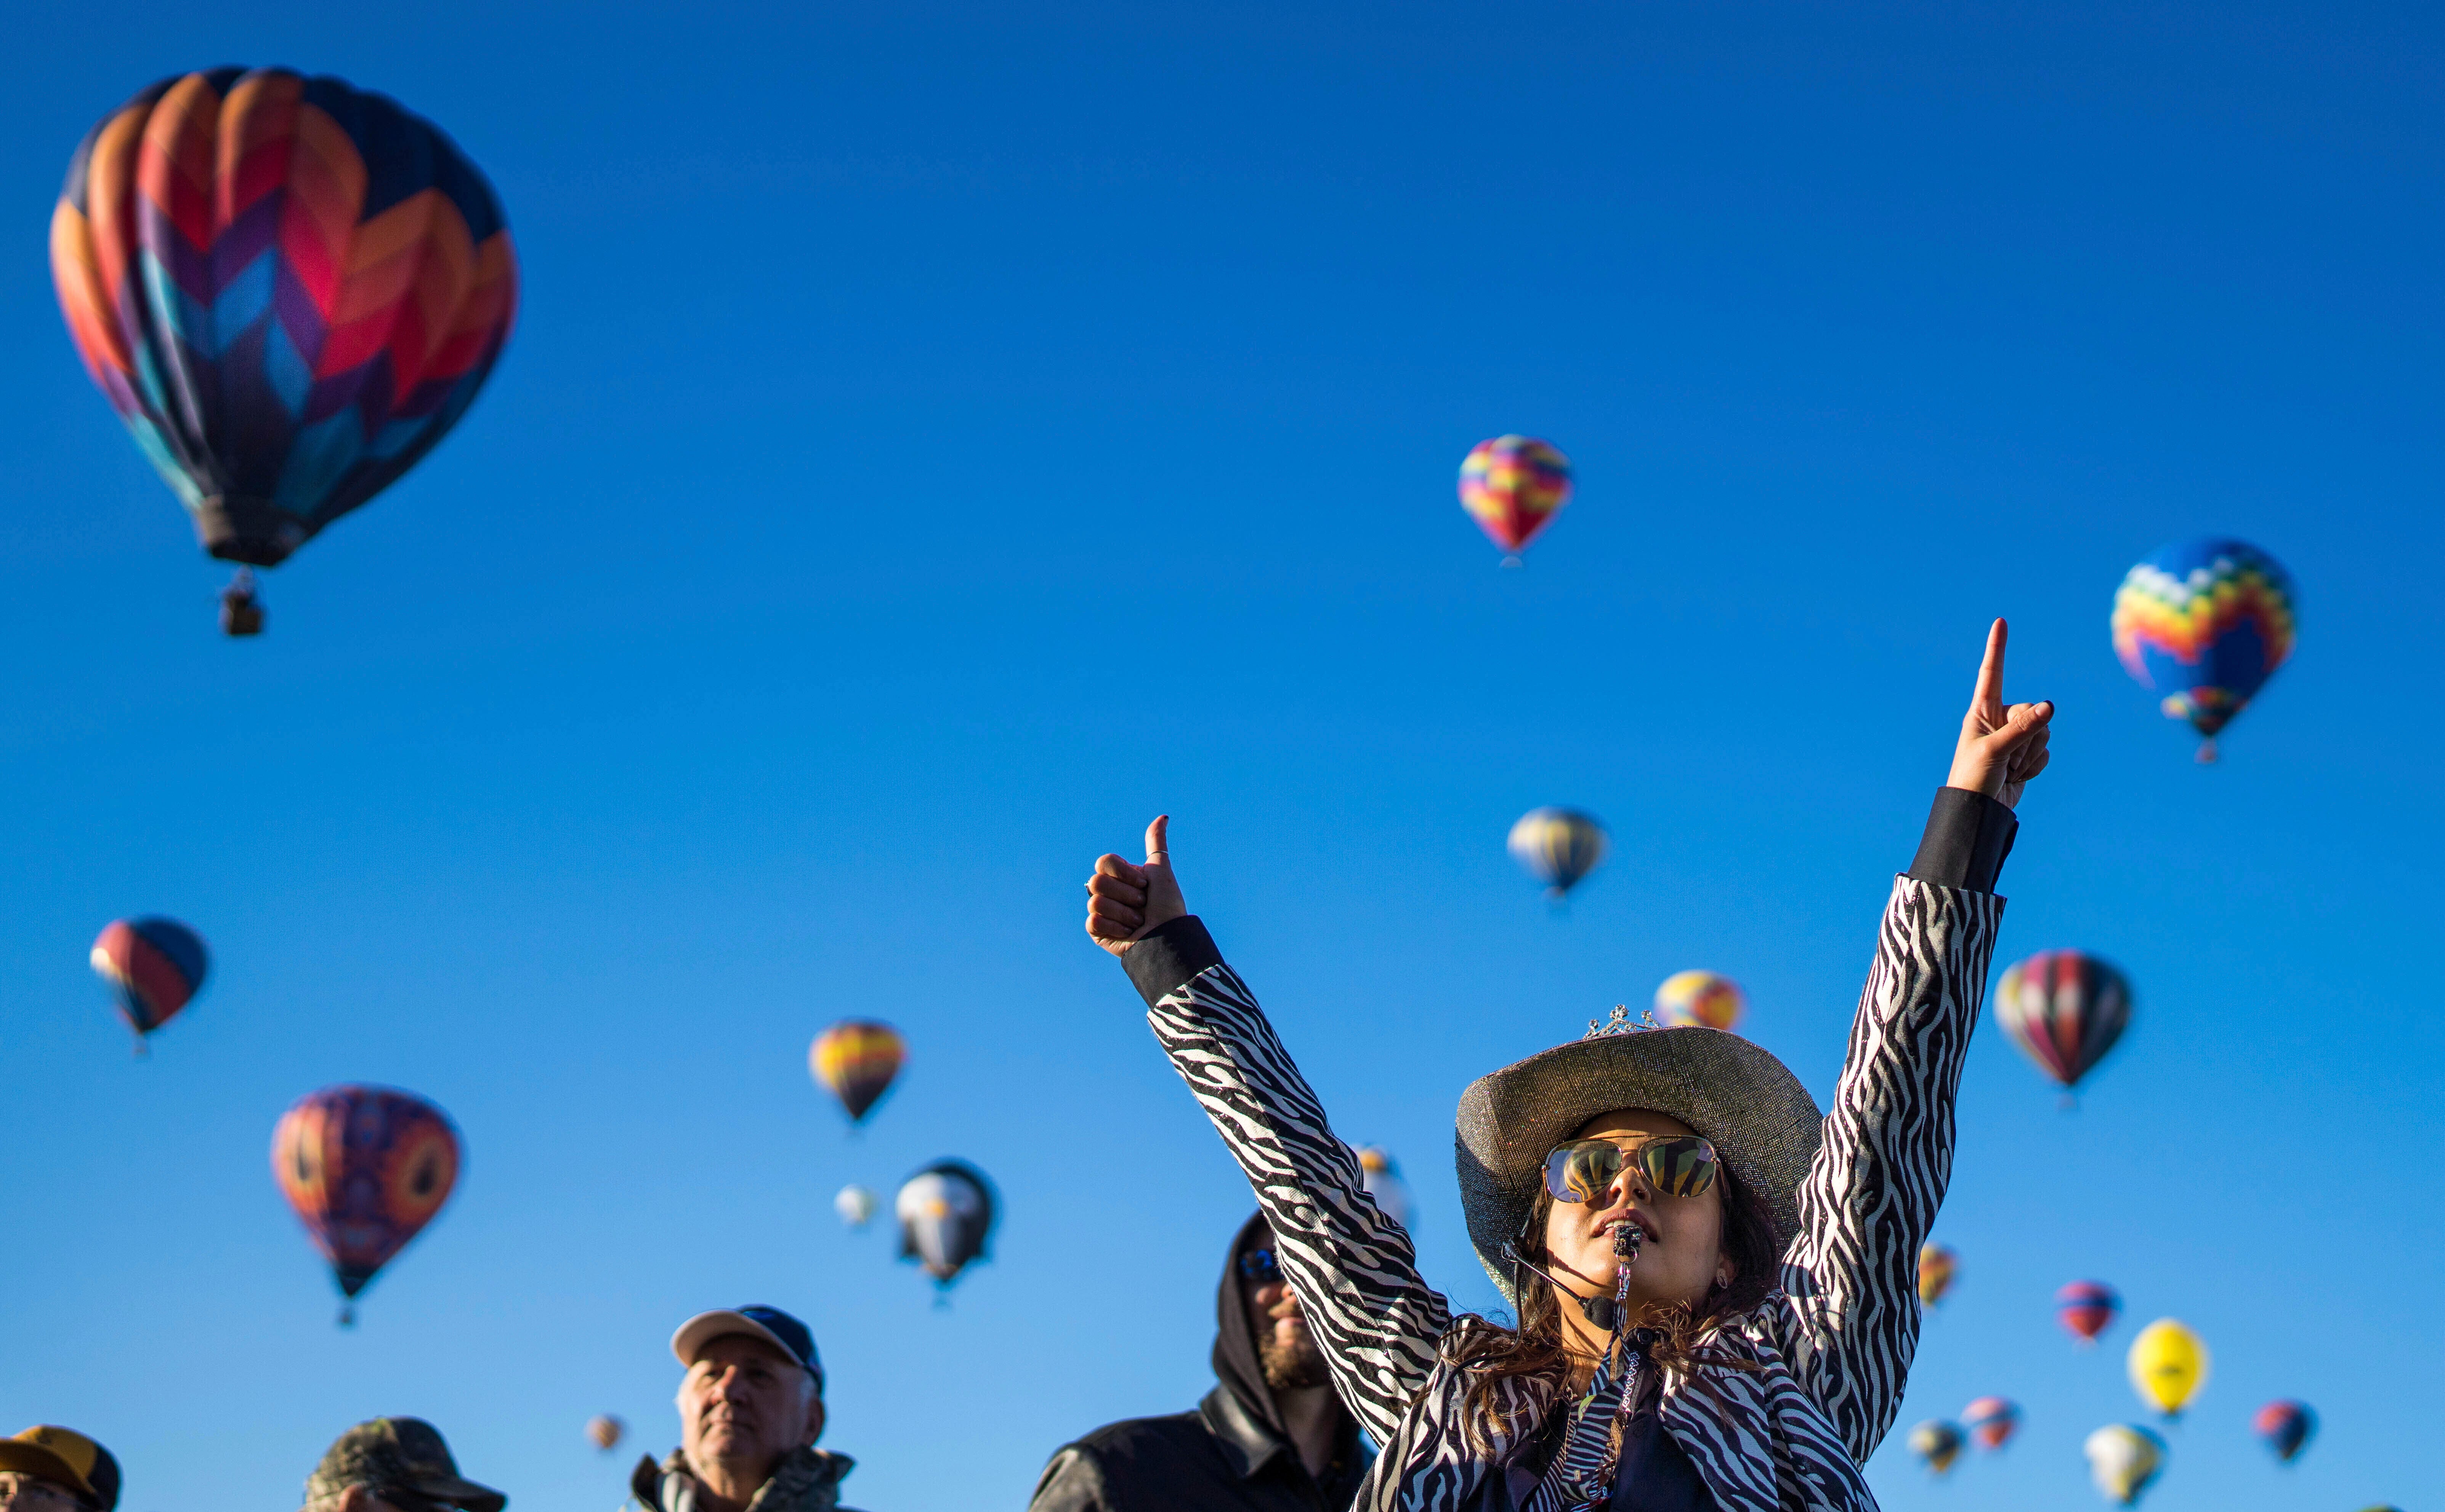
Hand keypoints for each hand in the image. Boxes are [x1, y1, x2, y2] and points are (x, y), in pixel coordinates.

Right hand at [1084, 816, 1186, 957]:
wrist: (1169, 936)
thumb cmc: (1167, 905)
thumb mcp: (1161, 870)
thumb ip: (1156, 843)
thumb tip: (1163, 817)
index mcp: (1119, 876)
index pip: (1104, 862)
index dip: (1124, 873)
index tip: (1144, 885)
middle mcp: (1107, 891)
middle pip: (1097, 881)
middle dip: (1126, 895)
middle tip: (1142, 905)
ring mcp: (1100, 911)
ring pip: (1096, 901)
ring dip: (1124, 913)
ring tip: (1138, 921)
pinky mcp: (1096, 931)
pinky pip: (1093, 921)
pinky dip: (1116, 927)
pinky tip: (1128, 933)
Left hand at [1947, 620, 2053, 807]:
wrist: (1979, 809)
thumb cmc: (1974, 778)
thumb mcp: (1996, 750)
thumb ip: (2023, 727)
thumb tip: (2050, 705)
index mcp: (1981, 711)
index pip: (1991, 674)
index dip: (1996, 648)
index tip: (1999, 622)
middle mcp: (1999, 719)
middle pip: (2032, 711)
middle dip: (2026, 737)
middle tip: (2006, 758)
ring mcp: (2015, 736)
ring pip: (2043, 732)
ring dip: (2030, 754)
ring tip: (2009, 768)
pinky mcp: (2026, 754)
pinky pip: (2045, 752)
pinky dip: (2034, 767)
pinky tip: (2017, 776)